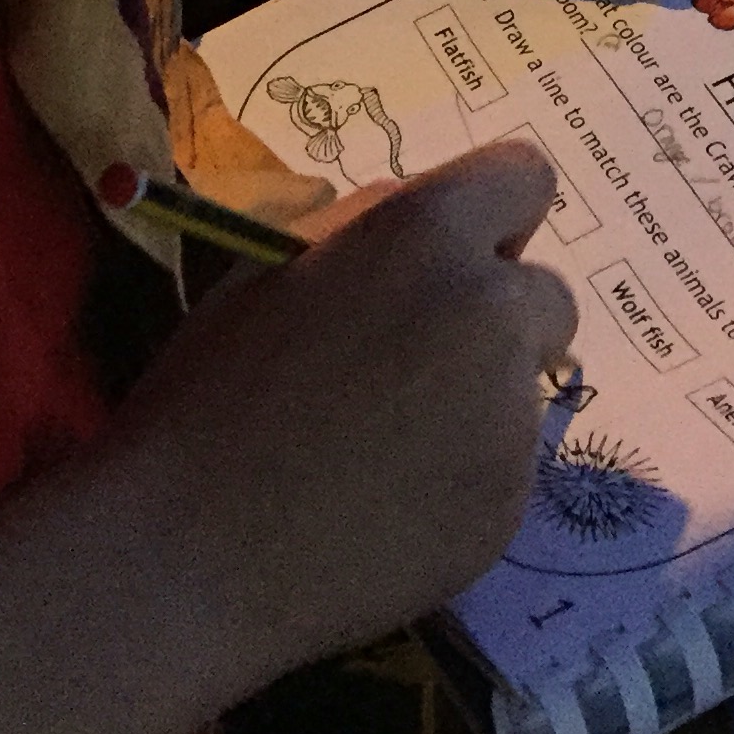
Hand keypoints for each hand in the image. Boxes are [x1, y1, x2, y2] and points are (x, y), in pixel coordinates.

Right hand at [125, 138, 575, 679]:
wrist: (187, 554)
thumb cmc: (209, 392)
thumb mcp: (272, 265)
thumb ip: (370, 229)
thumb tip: (436, 228)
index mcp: (429, 235)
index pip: (525, 179)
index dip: (494, 215)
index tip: (457, 255)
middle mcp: (492, 314)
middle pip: (545, 296)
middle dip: (496, 319)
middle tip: (412, 364)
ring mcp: (509, 417)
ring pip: (524, 388)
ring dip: (478, 402)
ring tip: (381, 449)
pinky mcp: (509, 505)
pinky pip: (505, 469)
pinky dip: (462, 480)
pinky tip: (384, 506)